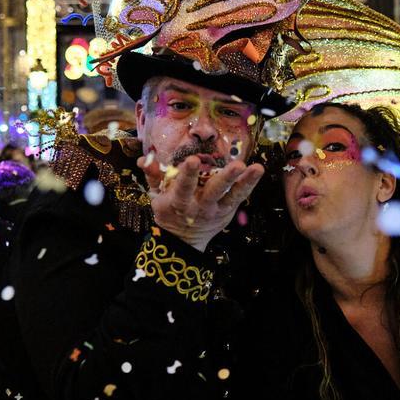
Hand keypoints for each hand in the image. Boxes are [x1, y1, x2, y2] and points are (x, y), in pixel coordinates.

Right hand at [141, 155, 263, 250]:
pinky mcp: (227, 210)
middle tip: (237, 164)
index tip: (193, 160)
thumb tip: (142, 159)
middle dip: (225, 178)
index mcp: (179, 202)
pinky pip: (239, 196)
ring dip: (243, 181)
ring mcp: (216, 209)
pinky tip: (257, 170)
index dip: (188, 174)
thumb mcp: (156, 196)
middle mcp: (199, 206)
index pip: (183, 187)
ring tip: (255, 168)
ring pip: (230, 195)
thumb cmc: (168, 211)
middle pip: (213, 191)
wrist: (182, 241)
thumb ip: (153, 176)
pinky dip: (249, 184)